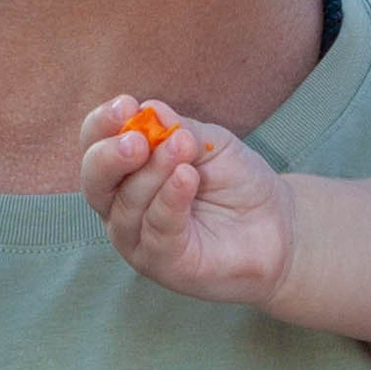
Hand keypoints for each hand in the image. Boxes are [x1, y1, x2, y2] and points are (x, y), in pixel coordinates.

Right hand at [79, 95, 292, 303]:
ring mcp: (139, 240)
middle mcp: (121, 208)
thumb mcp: (206, 143)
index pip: (94, 147)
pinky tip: (187, 177)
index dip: (102, 125)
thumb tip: (147, 111)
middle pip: (95, 181)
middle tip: (139, 139)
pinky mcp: (163, 264)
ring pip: (127, 204)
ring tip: (184, 148)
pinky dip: (170, 199)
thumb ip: (176, 129)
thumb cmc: (235, 182)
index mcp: (124, 173)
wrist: (277, 224)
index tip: (126, 104)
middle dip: (111, 155)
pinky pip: (157, 231)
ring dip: (154, 172)